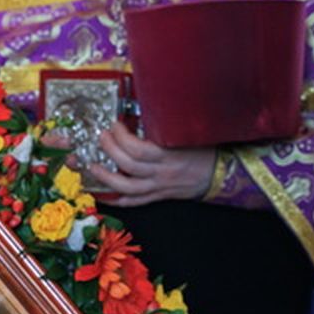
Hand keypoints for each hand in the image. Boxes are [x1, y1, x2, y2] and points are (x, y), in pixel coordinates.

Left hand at [82, 123, 216, 206]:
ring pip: (127, 187)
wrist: (220, 174)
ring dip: (106, 177)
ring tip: (93, 167)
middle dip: (110, 149)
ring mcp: (158, 187)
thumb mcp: (187, 134)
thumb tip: (142, 111)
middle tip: (102, 137)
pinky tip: (105, 195)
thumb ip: (165, 127)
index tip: (115, 125)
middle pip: (128, 165)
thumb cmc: (205, 151)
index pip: (138, 148)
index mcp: (169, 155)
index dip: (121, 137)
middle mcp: (161, 173)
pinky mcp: (158, 196)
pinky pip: (135, 202)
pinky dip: (117, 200)